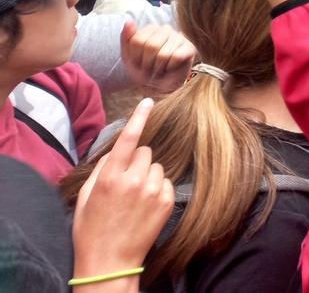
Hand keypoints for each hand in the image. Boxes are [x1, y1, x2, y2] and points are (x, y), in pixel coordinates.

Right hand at [72, 98, 174, 278]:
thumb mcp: (87, 196)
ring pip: (155, 166)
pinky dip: (156, 188)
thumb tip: (117, 151)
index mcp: (110, 177)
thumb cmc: (92, 229)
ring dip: (147, 175)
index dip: (138, 118)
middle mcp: (133, 180)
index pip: (127, 139)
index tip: (148, 101)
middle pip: (144, 151)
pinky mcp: (166, 201)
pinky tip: (145, 206)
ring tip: (134, 197)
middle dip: (135, 161)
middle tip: (125, 182)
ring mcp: (152, 190)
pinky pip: (164, 181)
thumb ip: (101, 169)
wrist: (109, 261)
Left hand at [121, 22, 195, 92]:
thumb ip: (126, 38)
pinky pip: (176, 57)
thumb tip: (128, 21)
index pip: (137, 40)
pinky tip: (170, 67)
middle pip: (151, 46)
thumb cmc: (144, 69)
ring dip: (159, 67)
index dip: (135, 57)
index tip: (139, 62)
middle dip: (148, 63)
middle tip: (150, 67)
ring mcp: (179, 37)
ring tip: (160, 68)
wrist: (159, 85)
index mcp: (151, 28)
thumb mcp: (128, 56)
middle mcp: (166, 29)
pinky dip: (170, 67)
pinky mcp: (190, 48)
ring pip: (163, 54)